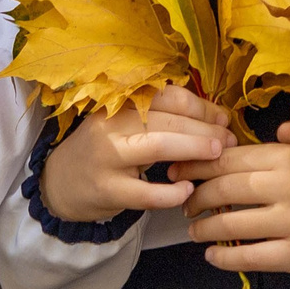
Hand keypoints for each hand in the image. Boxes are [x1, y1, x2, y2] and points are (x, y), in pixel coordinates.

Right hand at [37, 86, 231, 224]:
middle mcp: (111, 125)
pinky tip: (187, 190)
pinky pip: (146, 192)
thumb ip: (161, 118)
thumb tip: (216, 117)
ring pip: (158, 146)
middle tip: (229, 139)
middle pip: (167, 119)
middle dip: (205, 128)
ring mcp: (108, 158)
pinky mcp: (108, 190)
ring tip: (218, 154)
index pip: (166, 95)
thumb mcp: (125, 125)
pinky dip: (171, 192)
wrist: (60, 183)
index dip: (200, 105)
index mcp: (118, 103)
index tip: (223, 118)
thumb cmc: (105, 150)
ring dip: (194, 148)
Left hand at [180, 139, 289, 276]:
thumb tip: (210, 148)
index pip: (228, 159)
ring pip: (230, 225)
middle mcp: (289, 186)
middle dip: (198, 199)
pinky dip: (222, 257)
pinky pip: (247, 257)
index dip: (197, 167)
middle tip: (187, 206)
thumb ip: (263, 156)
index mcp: (286, 157)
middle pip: (225, 190)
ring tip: (195, 230)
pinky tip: (211, 255)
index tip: (178, 173)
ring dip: (204, 229)